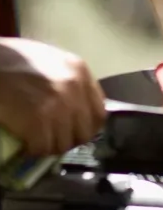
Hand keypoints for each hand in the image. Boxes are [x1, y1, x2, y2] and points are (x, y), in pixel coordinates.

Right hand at [0, 38, 105, 155]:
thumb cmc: (15, 59)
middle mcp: (74, 88)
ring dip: (48, 147)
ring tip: (36, 140)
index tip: (73, 131)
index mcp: (80, 71)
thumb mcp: (52, 63)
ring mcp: (58, 104)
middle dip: (67, 140)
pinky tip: (25, 144)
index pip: (99, 113)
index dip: (86, 127)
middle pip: (84, 132)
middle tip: (51, 139)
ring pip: (62, 144)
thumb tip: (77, 110)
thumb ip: (69, 83)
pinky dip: (32, 150)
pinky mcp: (37, 120)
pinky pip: (42, 148)